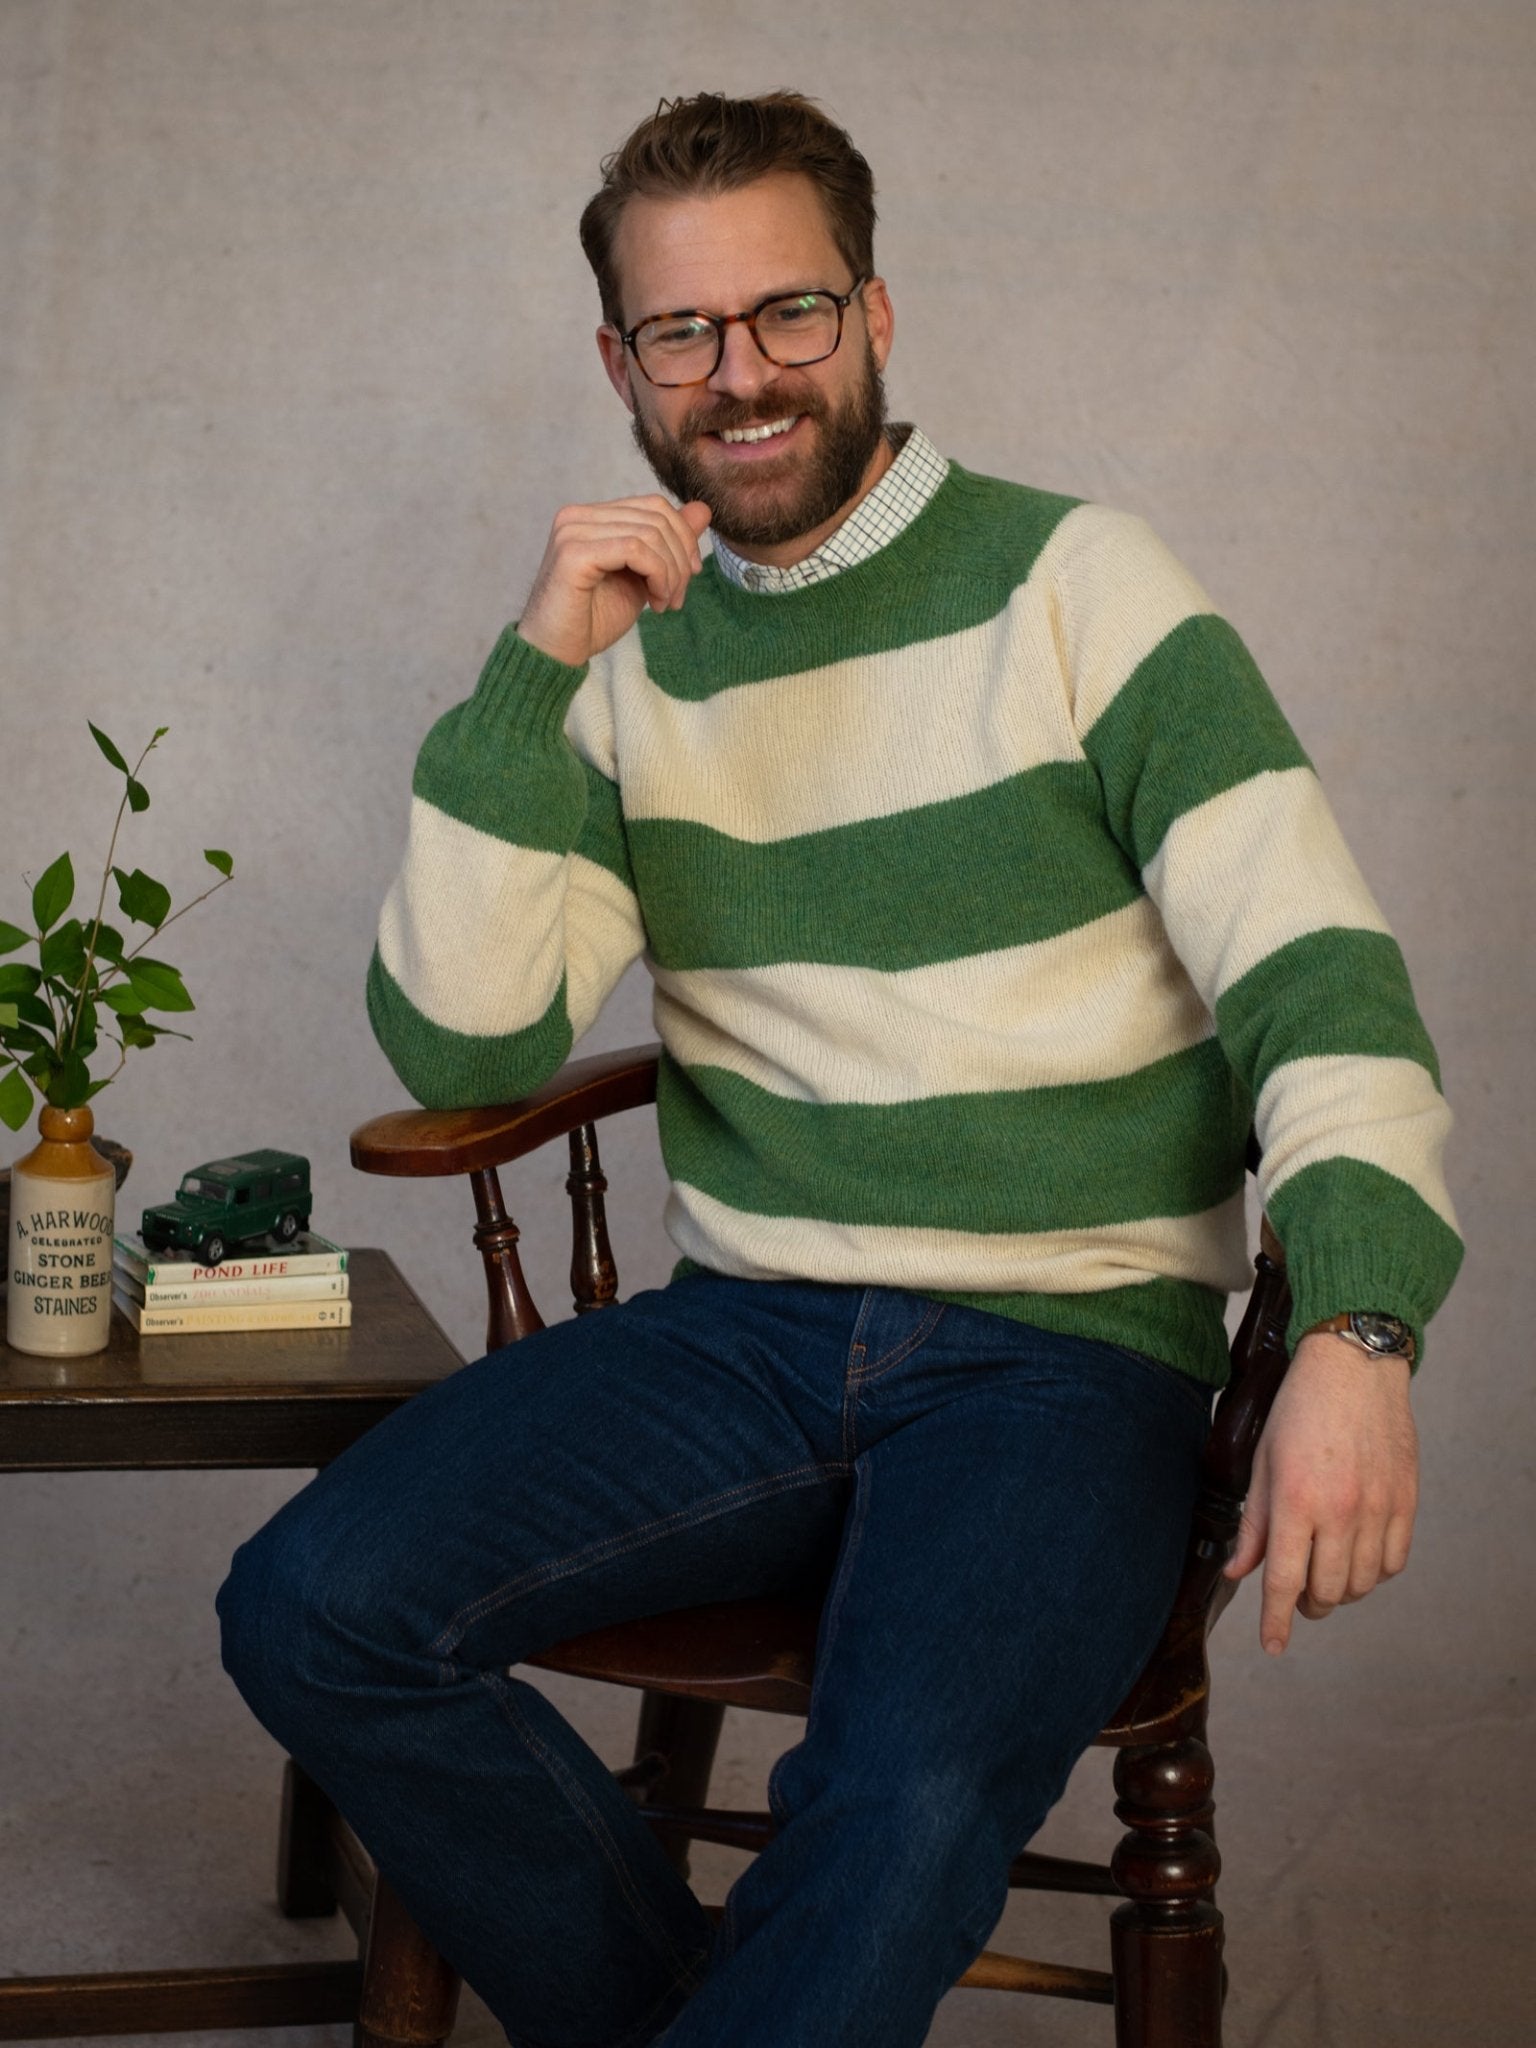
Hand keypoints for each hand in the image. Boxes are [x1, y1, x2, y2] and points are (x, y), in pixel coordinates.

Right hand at [517, 495, 711, 667]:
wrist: (556, 654)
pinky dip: (657, 575)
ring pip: (649, 533)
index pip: (654, 506)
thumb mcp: (642, 577)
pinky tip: (654, 602)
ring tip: (664, 604)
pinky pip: (635, 549)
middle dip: (680, 559)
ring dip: (670, 573)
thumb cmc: (592, 620)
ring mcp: (573, 531)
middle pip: (656, 516)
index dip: (683, 538)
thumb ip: (668, 543)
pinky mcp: (573, 552)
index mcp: (591, 517)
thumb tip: (702, 510)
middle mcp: (578, 516)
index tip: (690, 576)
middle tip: (677, 598)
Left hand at [1224, 1330, 1418, 1653]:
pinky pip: (1394, 1562)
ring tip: (1325, 1574)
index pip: (1282, 1581)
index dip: (1274, 1621)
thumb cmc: (1298, 1408)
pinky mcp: (1406, 1502)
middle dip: (1307, 1605)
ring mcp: (1378, 1509)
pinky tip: (1358, 1558)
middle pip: (1326, 1591)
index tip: (1271, 1645)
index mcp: (1295, 1501)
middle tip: (1297, 1595)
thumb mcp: (1262, 1461)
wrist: (1353, 1367)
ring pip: (1362, 1584)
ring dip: (1341, 1591)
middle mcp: (1340, 1512)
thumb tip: (1239, 1570)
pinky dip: (1375, 1572)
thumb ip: (1253, 1522)